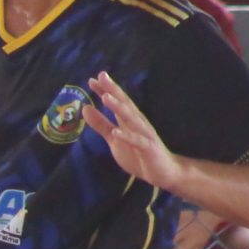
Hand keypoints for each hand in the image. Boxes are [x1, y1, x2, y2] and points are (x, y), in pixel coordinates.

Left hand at [85, 72, 184, 193]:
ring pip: (131, 118)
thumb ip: (101, 124)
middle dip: (113, 90)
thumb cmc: (138, 153)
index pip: (117, 101)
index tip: (92, 79)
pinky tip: (116, 132)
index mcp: (129, 120)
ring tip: (105, 98)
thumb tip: (85, 108)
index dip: (105, 90)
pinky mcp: (148, 148)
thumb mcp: (114, 138)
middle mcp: (138, 123)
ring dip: (119, 108)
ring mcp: (144, 135)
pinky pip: (137, 141)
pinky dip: (127, 136)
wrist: (163, 171)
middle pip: (124, 104)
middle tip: (101, 77)